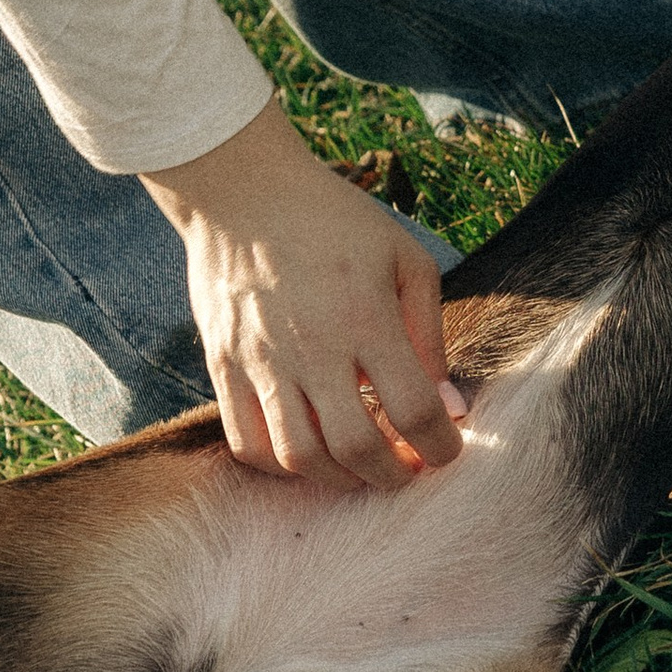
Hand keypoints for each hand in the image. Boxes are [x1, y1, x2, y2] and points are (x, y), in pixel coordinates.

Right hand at [139, 96, 464, 487]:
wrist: (242, 191)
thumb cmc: (335, 220)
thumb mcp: (404, 258)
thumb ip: (429, 333)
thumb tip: (449, 404)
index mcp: (365, 317)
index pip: (412, 409)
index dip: (440, 446)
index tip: (449, 450)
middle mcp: (311, 347)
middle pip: (355, 448)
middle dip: (392, 476)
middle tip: (408, 471)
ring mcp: (260, 361)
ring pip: (298, 457)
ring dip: (339, 480)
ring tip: (362, 468)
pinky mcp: (222, 366)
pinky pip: (247, 442)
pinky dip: (282, 466)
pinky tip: (309, 453)